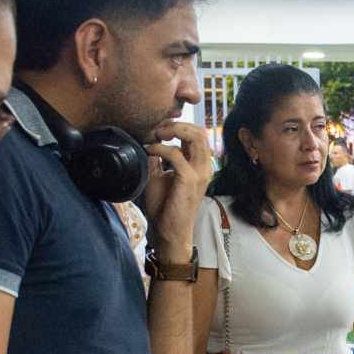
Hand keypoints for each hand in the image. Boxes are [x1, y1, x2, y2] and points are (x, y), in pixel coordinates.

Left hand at [141, 121, 212, 260]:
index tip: (158, 128)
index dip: (178, 125)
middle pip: (200, 131)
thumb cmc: (165, 205)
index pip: (197, 134)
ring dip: (174, 130)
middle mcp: (204, 166)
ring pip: (196, 137)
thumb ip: (159, 158)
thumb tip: (149, 140)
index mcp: (199, 165)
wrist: (169, 230)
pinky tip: (150, 151)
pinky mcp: (190, 180)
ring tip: (157, 135)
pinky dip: (161, 148)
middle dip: (177, 124)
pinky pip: (176, 154)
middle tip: (157, 129)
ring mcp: (200, 173)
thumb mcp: (159, 175)